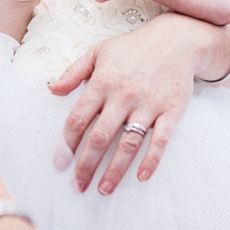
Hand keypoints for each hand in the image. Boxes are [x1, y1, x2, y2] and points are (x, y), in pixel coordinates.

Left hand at [48, 13, 214, 195]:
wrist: (177, 39)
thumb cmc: (133, 47)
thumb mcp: (99, 51)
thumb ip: (74, 72)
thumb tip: (51, 90)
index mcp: (103, 82)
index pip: (79, 119)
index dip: (67, 144)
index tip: (60, 164)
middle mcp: (124, 95)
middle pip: (100, 137)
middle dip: (86, 165)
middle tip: (78, 185)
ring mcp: (149, 105)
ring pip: (128, 144)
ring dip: (115, 170)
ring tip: (103, 189)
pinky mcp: (171, 111)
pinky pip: (160, 140)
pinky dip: (151, 160)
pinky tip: (141, 177)